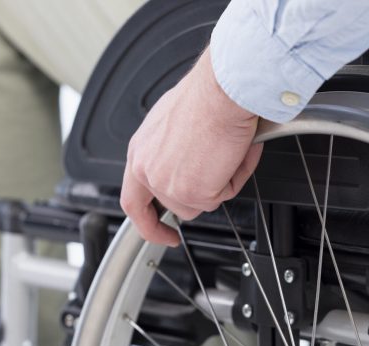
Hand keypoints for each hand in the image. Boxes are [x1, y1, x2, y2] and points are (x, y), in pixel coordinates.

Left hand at [120, 47, 262, 245]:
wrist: (221, 90)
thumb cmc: (203, 96)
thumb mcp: (172, 125)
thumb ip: (171, 153)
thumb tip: (189, 163)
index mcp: (139, 153)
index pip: (133, 202)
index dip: (147, 223)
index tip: (160, 231)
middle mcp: (147, 171)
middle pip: (175, 205)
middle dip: (200, 195)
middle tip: (219, 178)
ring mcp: (168, 186)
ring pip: (200, 204)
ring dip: (219, 182)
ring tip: (225, 149)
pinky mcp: (193, 193)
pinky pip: (222, 196)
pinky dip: (235, 177)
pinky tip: (233, 152)